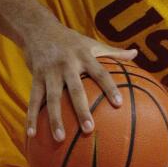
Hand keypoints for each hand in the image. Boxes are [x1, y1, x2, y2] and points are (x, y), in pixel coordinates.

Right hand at [22, 19, 135, 141]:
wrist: (38, 28)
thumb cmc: (70, 40)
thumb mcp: (91, 43)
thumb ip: (113, 51)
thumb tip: (136, 53)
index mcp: (84, 56)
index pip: (100, 73)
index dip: (109, 87)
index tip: (118, 104)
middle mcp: (67, 65)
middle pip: (75, 90)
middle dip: (81, 109)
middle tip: (89, 129)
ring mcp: (50, 72)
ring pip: (52, 98)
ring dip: (55, 119)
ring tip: (60, 139)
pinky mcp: (35, 77)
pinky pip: (33, 100)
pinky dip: (31, 117)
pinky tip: (31, 134)